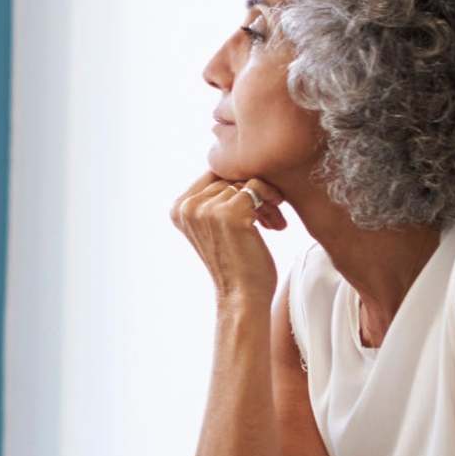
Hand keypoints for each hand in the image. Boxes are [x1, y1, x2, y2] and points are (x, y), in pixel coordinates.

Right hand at [170, 173, 286, 302]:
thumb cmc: (236, 264)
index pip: (212, 175)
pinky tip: (276, 224)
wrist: (243, 297)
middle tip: (269, 218)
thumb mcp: (216, 226)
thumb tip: (236, 157)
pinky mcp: (229, 212)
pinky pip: (257, 187)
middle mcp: (186, 207)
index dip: (236, 187)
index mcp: (177, 208)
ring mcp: (206, 209)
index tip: (253, 209)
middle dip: (253, 194)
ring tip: (273, 223)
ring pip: (245, 182)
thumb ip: (215, 196)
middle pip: (229, 177)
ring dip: (265, 201)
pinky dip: (271, 201)